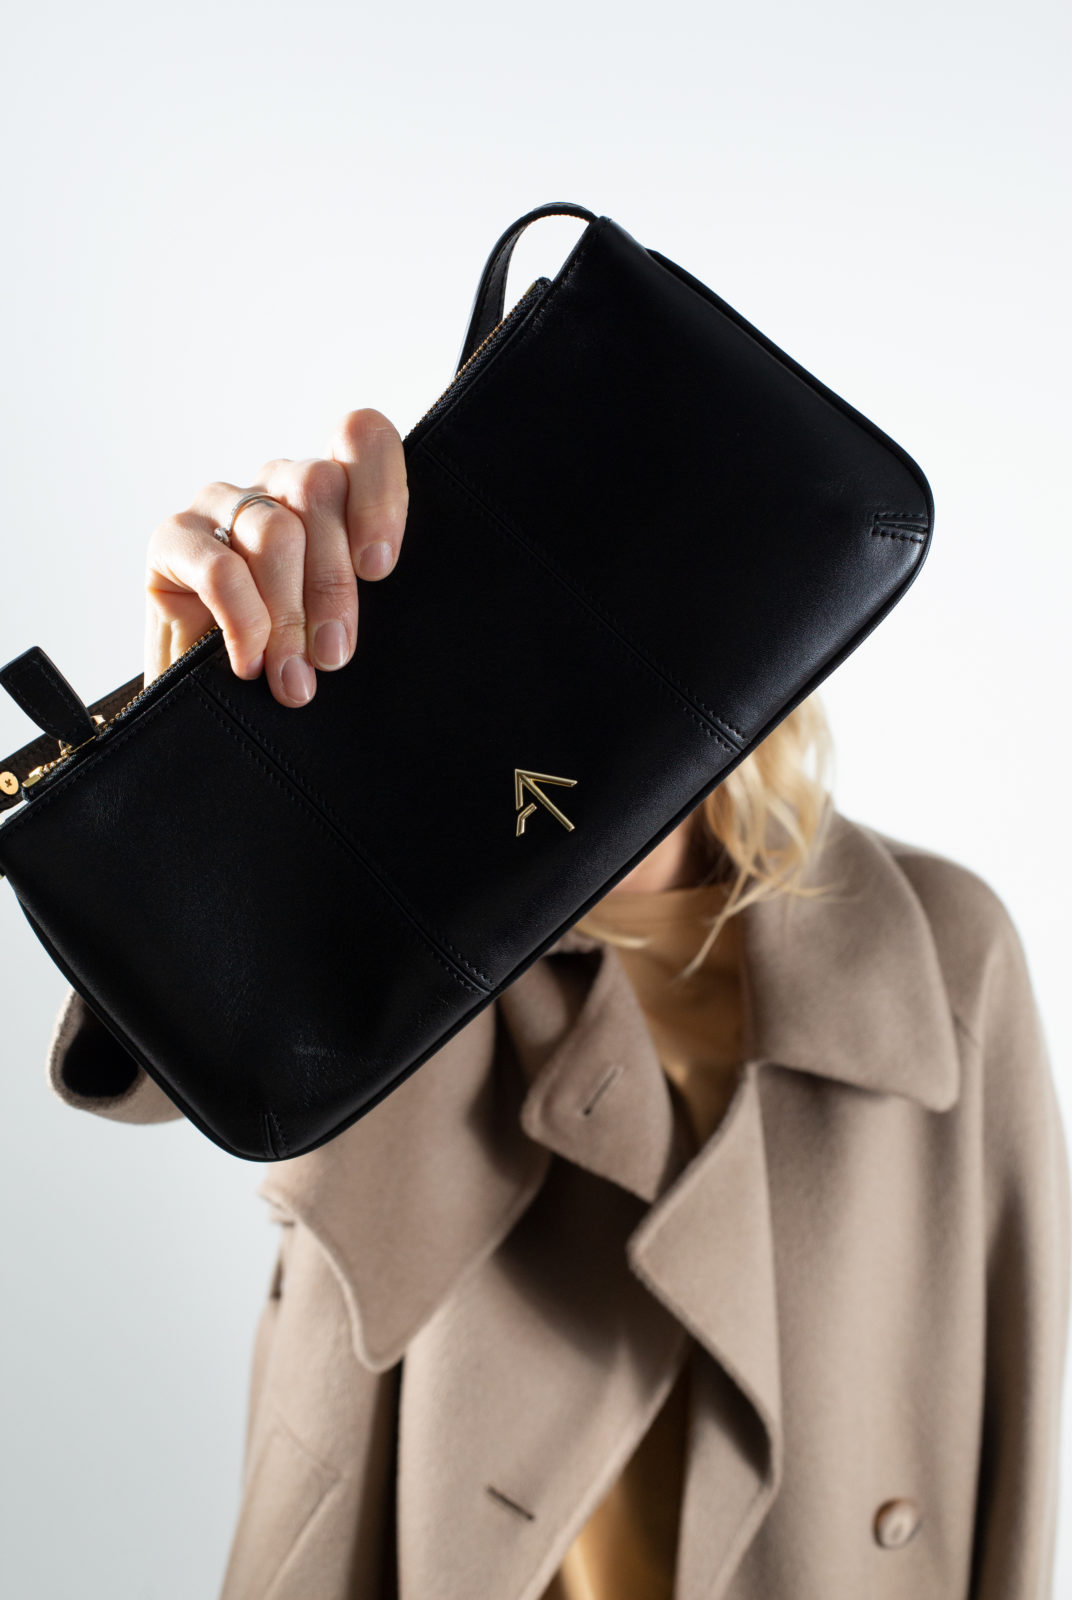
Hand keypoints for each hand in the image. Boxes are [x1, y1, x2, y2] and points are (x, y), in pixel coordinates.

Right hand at [143, 409, 407, 706]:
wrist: (210, 705)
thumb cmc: (289, 655)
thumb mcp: (341, 618)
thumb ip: (360, 583)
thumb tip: (377, 575)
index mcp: (331, 490)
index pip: (363, 439)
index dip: (378, 494)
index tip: (378, 569)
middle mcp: (276, 484)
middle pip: (318, 489)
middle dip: (332, 583)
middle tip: (333, 656)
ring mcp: (222, 504)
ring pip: (274, 531)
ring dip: (290, 615)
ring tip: (294, 677)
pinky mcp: (173, 537)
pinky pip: (220, 570)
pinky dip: (244, 624)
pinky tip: (249, 664)